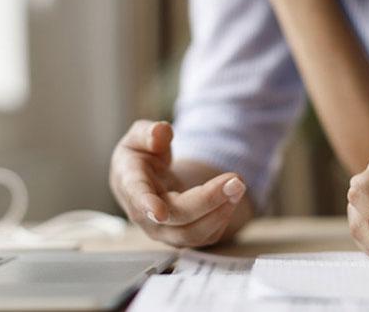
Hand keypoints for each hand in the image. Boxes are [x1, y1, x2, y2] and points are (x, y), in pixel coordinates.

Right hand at [108, 120, 248, 246]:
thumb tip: (161, 132)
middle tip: (236, 181)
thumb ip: (148, 133)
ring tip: (238, 186)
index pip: (137, 195)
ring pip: (192, 233)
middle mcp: (144, 214)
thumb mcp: (138, 137)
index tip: (159, 213)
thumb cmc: (140, 156)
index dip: (147, 204)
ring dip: (220, 212)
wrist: (143, 179)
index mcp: (130, 183)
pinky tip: (232, 198)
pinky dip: (221, 219)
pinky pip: (204, 237)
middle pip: (177, 215)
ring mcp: (163, 230)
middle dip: (209, 199)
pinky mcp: (181, 236)